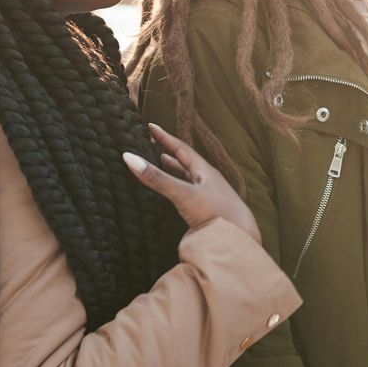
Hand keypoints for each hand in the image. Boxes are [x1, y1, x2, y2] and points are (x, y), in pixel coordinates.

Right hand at [122, 122, 262, 243]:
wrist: (239, 240)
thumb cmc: (216, 213)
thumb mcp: (183, 194)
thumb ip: (158, 179)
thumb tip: (129, 157)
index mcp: (205, 171)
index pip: (181, 148)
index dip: (165, 138)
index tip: (150, 126)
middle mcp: (206, 182)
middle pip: (184, 163)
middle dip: (168, 154)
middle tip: (151, 145)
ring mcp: (207, 198)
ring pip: (186, 179)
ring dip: (172, 171)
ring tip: (160, 163)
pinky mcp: (205, 213)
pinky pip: (186, 196)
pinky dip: (175, 190)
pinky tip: (171, 193)